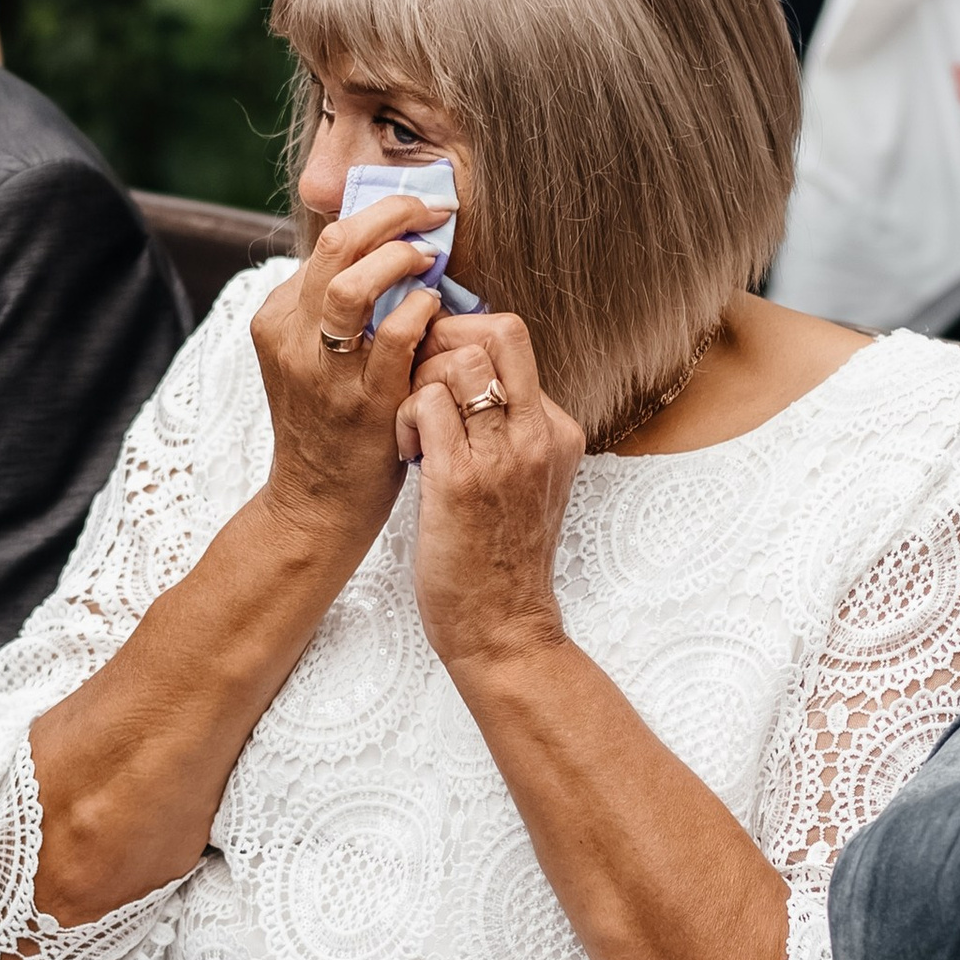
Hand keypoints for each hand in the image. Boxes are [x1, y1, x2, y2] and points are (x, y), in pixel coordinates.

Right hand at [249, 191, 445, 545]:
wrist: (317, 504)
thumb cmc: (331, 424)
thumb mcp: (315, 356)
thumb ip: (338, 308)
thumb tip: (390, 247)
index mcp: (279, 319)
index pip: (326, 241)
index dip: (377, 214)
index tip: (415, 210)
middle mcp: (293, 339)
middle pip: (335, 246)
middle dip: (391, 215)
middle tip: (431, 214)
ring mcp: (325, 372)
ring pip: (353, 285)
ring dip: (401, 259)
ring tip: (429, 259)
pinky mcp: (364, 403)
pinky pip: (395, 337)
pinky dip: (420, 311)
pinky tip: (436, 310)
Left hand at [399, 312, 584, 680]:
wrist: (503, 627)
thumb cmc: (499, 558)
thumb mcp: (526, 482)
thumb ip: (509, 430)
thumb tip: (466, 378)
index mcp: (556, 431)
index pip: (514, 341)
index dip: (465, 337)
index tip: (435, 366)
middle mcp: (537, 434)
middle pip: (499, 332)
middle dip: (444, 337)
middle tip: (416, 377)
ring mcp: (504, 456)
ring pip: (458, 360)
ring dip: (418, 379)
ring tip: (411, 423)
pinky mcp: (462, 480)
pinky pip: (426, 403)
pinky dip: (403, 414)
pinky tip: (403, 449)